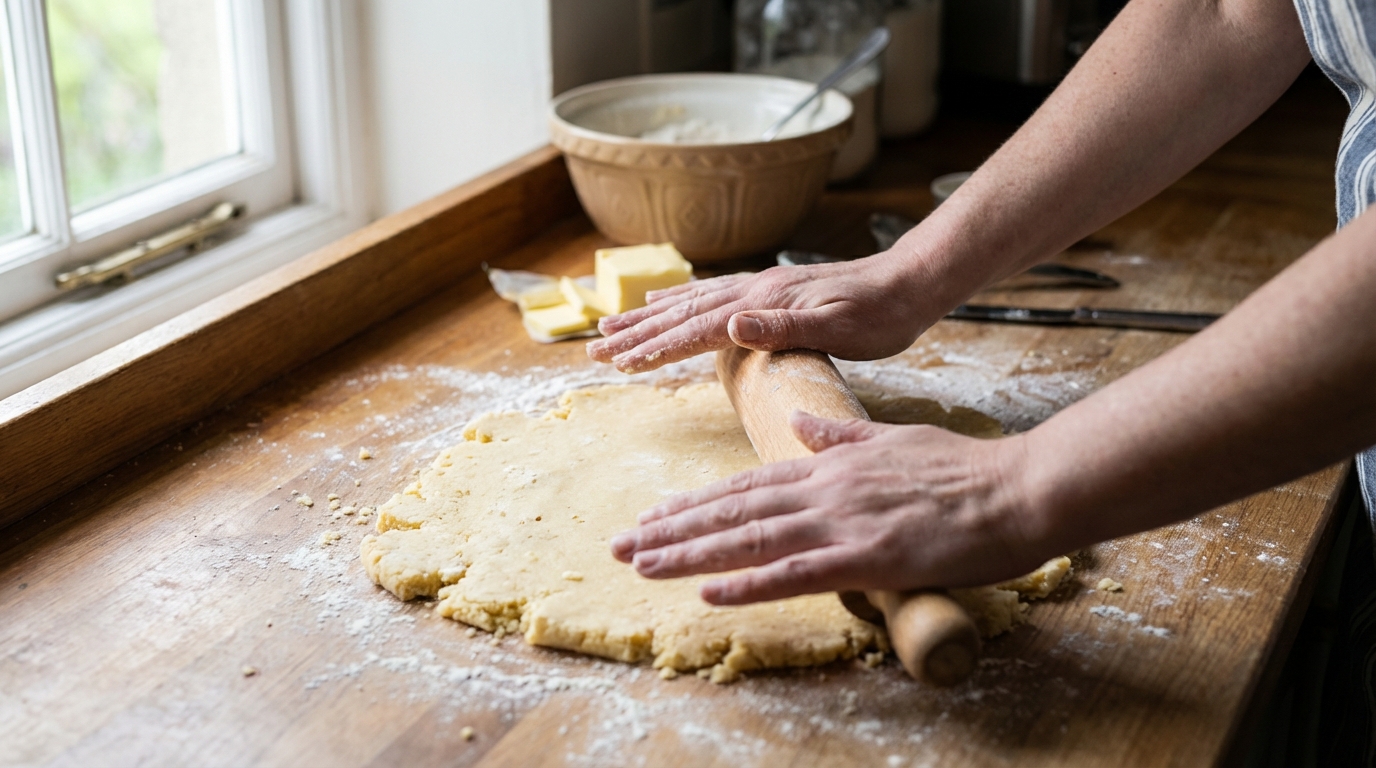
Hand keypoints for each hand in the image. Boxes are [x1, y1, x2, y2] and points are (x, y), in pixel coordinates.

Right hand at [586, 253, 937, 372]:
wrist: (909, 283)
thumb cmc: (881, 315)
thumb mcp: (839, 328)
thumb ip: (782, 327)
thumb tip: (729, 325)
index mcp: (762, 306)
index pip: (696, 330)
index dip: (655, 348)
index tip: (618, 365)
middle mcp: (752, 292)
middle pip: (681, 314)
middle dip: (634, 335)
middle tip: (593, 351)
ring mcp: (758, 289)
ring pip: (690, 303)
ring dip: (647, 318)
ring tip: (610, 328)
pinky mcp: (769, 291)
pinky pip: (710, 295)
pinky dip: (679, 301)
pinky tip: (665, 303)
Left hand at [608, 412, 1049, 604]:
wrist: (1017, 488)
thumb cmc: (961, 470)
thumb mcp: (891, 439)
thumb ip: (838, 434)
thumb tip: (796, 424)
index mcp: (828, 465)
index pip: (747, 485)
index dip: (696, 504)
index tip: (654, 516)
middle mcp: (824, 489)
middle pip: (734, 511)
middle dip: (673, 529)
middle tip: (622, 545)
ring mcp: (843, 522)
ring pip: (750, 539)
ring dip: (691, 554)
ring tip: (642, 565)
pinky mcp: (868, 556)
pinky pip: (796, 573)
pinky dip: (749, 584)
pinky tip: (709, 594)